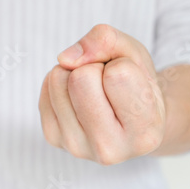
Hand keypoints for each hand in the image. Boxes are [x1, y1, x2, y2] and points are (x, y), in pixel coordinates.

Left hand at [39, 25, 165, 164]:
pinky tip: (79, 99)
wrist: (127, 120)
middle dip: (94, 67)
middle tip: (108, 84)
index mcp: (143, 133)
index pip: (117, 74)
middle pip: (80, 78)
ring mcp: (76, 146)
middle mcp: (109, 148)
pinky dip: (61, 82)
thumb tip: (65, 59)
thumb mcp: (136, 55)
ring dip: (74, 72)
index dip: (122, 65)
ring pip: (58, 79)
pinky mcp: (53, 137)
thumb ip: (108, 40)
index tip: (131, 83)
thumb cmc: (137, 86)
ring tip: (95, 91)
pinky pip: (46, 86)